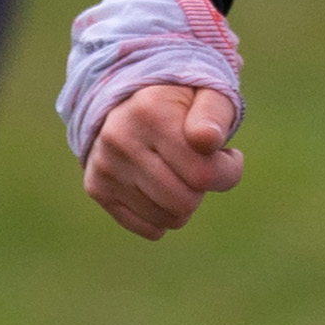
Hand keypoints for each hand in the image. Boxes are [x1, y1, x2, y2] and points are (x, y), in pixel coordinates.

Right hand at [81, 80, 243, 237]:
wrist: (133, 100)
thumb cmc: (184, 104)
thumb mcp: (210, 95)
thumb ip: (214, 114)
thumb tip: (206, 139)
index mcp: (150, 112)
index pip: (203, 174)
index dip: (227, 169)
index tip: (226, 154)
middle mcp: (120, 139)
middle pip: (185, 202)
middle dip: (202, 187)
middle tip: (198, 164)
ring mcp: (105, 166)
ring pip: (169, 219)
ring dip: (184, 202)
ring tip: (178, 172)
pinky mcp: (97, 188)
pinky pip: (149, 229)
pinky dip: (165, 216)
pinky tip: (162, 188)